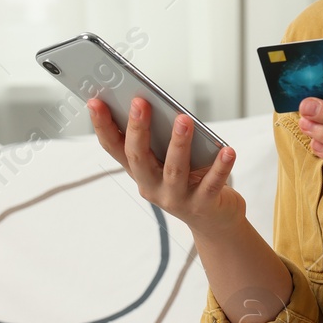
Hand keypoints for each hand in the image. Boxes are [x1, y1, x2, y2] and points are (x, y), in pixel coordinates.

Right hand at [88, 95, 244, 236]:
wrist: (214, 221)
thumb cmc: (190, 182)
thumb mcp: (168, 162)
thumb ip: (160, 139)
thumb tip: (157, 102)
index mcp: (140, 172)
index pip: (114, 148)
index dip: (102, 126)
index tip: (95, 102)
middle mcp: (152, 187)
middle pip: (139, 157)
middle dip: (137, 129)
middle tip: (139, 102)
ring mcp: (176, 198)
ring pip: (174, 169)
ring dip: (178, 143)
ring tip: (184, 119)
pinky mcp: (203, 205)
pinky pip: (212, 183)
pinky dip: (219, 167)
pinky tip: (227, 150)